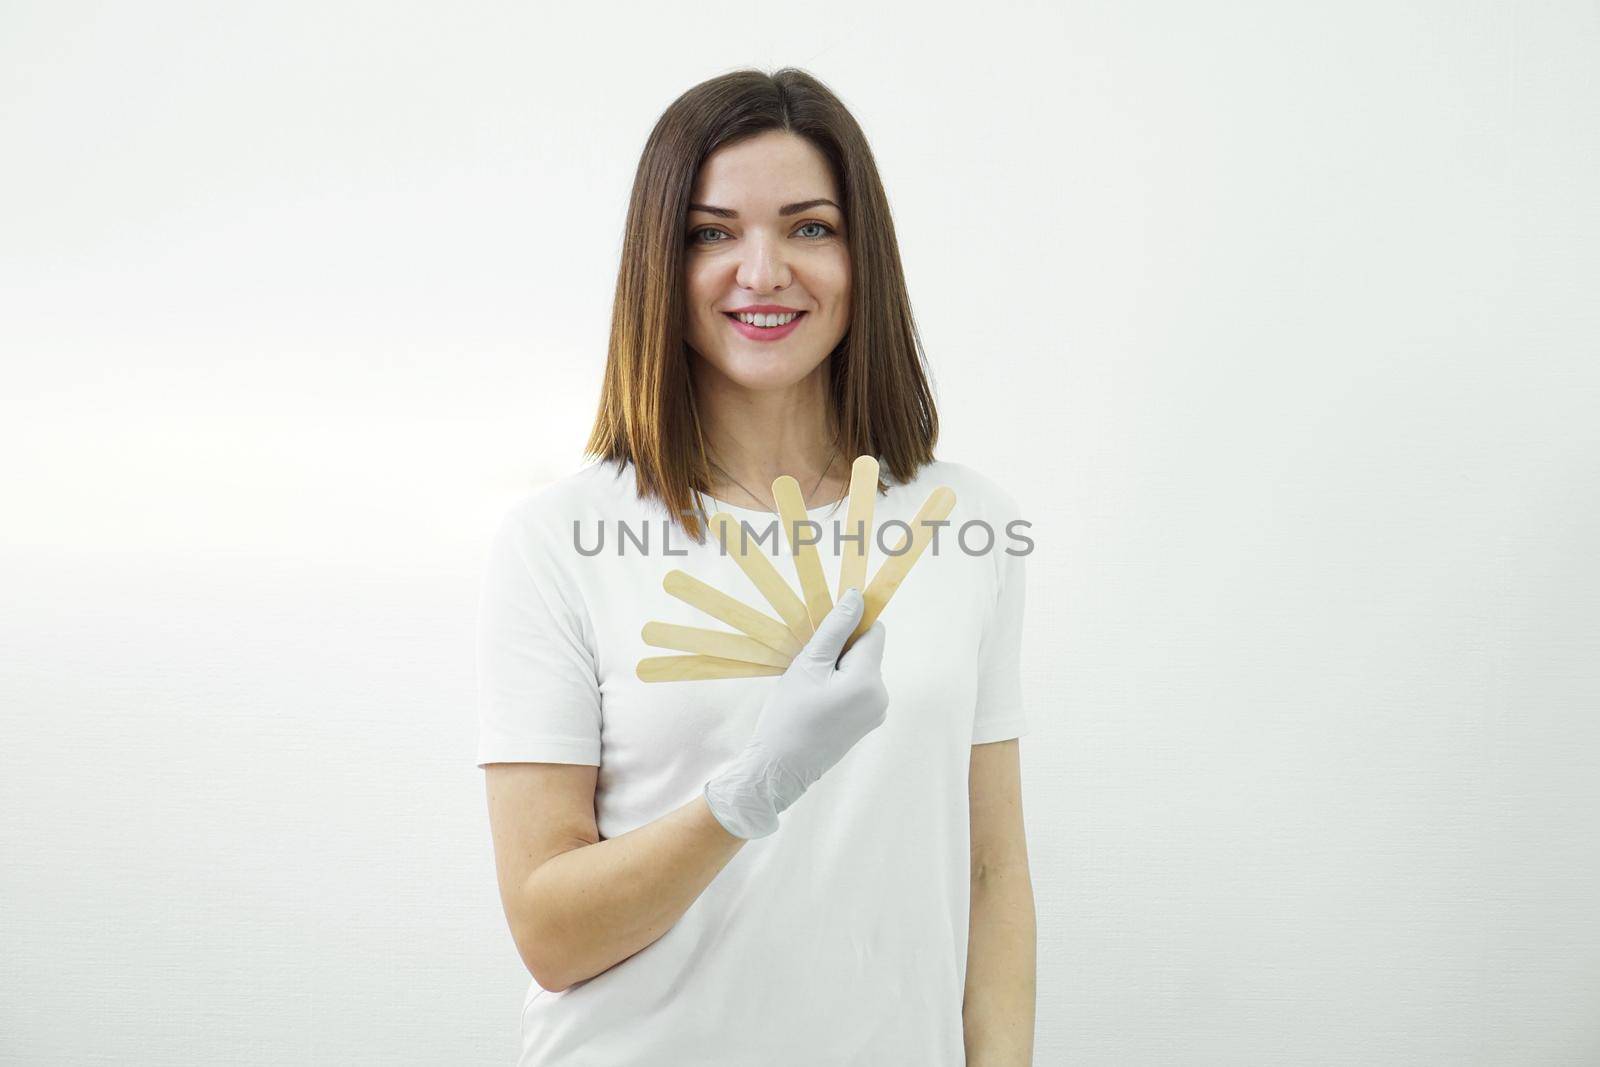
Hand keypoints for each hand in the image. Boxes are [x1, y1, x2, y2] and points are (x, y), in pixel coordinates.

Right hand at [703, 587, 889, 838]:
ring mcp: (875, 713)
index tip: (824, 632)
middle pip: (867, 651)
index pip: (873, 632)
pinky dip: (839, 685)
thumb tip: (856, 596)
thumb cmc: (788, 716)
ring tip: (810, 686)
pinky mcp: (866, 723)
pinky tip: (816, 700)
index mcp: (869, 681)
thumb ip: (835, 629)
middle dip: (841, 649)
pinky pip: (858, 689)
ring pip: (861, 670)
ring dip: (838, 667)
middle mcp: (881, 697)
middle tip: (809, 666)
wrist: (779, 769)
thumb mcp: (808, 665)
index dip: (851, 624)